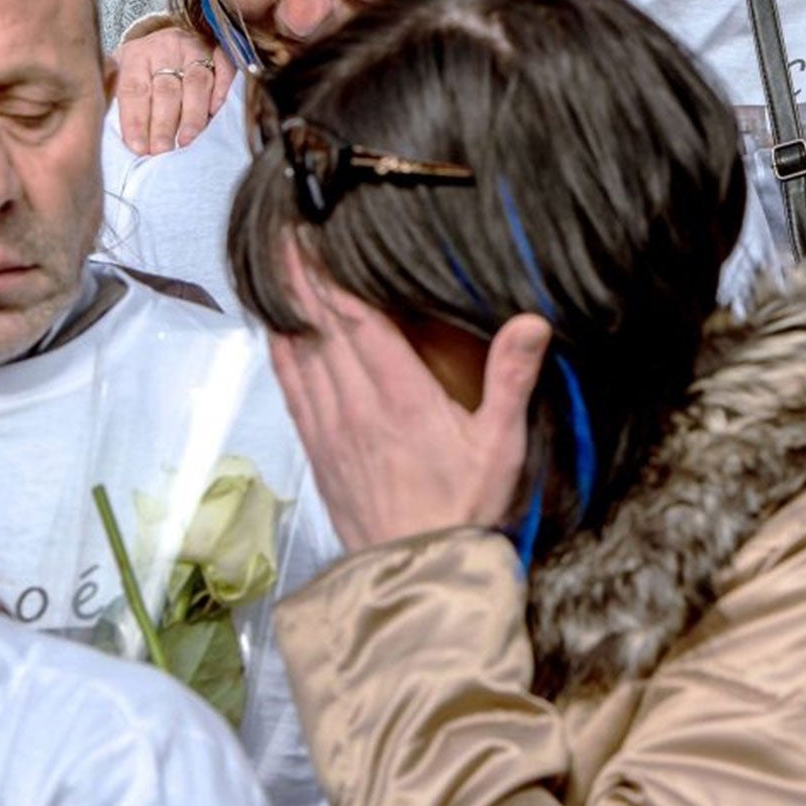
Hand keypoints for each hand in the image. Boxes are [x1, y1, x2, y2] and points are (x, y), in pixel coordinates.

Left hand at [112, 24, 233, 153]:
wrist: (173, 35)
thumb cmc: (145, 64)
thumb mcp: (120, 70)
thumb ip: (110, 91)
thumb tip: (96, 117)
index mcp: (136, 55)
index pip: (134, 91)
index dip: (136, 120)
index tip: (137, 148)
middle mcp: (165, 48)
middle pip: (165, 90)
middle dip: (163, 123)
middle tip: (161, 150)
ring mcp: (194, 47)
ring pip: (195, 82)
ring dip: (193, 114)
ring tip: (187, 139)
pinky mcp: (218, 49)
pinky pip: (223, 69)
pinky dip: (221, 90)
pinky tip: (214, 112)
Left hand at [269, 255, 549, 552]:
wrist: (416, 576)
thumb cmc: (465, 510)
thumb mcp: (503, 446)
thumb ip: (512, 379)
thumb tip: (531, 321)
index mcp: (401, 397)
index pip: (357, 320)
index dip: (331, 274)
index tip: (313, 235)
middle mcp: (356, 406)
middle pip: (320, 326)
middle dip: (301, 275)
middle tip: (284, 229)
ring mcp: (331, 429)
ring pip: (299, 353)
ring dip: (286, 306)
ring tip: (274, 263)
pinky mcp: (319, 450)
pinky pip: (291, 388)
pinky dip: (281, 352)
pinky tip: (276, 331)